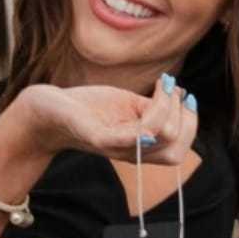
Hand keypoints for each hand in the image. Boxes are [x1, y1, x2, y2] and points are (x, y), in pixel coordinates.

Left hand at [14, 76, 198, 165]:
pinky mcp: (96, 136)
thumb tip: (183, 98)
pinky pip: (129, 136)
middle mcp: (130, 153)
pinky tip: (154, 91)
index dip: (191, 124)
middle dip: (185, 118)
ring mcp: (114, 146)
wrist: (47, 109)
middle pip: (175, 151)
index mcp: (139, 148)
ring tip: (163, 84)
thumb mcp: (128, 106)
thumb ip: (153, 109)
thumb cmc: (88, 107)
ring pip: (158, 136)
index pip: (178, 151)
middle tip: (174, 90)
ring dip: (168, 105)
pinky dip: (150, 115)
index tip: (184, 95)